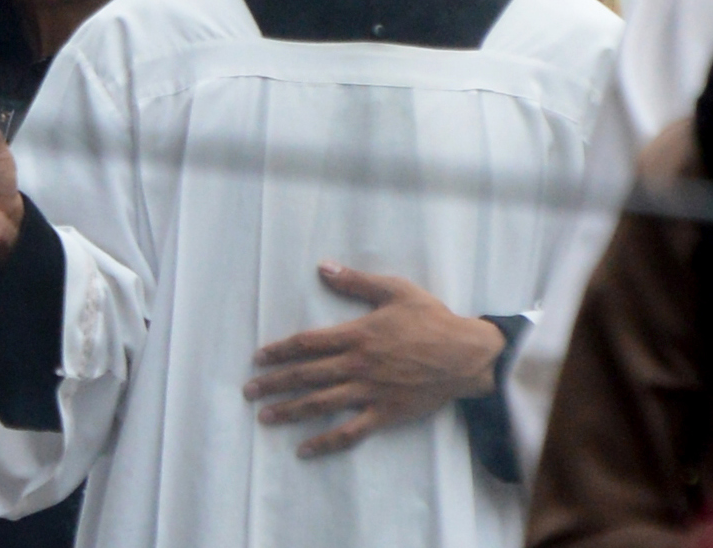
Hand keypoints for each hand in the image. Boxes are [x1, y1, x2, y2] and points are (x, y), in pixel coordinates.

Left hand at [245, 263, 506, 456]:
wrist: (468, 355)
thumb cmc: (432, 320)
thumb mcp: (394, 291)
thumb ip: (356, 282)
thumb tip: (322, 267)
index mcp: (356, 336)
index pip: (306, 344)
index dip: (279, 351)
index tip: (258, 358)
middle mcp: (357, 365)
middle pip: (306, 375)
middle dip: (274, 383)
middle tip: (248, 391)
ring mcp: (370, 392)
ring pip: (321, 403)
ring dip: (290, 411)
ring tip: (264, 417)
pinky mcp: (385, 413)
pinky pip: (350, 431)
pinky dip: (325, 441)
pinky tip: (304, 449)